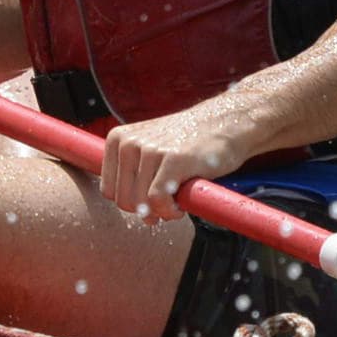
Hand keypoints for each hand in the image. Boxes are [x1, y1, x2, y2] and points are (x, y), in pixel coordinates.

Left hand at [100, 98, 250, 222]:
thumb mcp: (150, 148)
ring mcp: (150, 149)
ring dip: (161, 213)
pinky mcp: (173, 159)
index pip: (109, 191)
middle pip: (123, 201)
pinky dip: (169, 211)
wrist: (226, 122)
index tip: (152, 198)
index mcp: (118, 139)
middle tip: (169, 202)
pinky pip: (157, 200)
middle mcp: (129, 142)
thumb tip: (133, 213)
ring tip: (178, 200)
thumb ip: (131, 173)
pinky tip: (181, 205)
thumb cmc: (188, 142)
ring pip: (140, 204)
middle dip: (146, 211)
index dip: (132, 202)